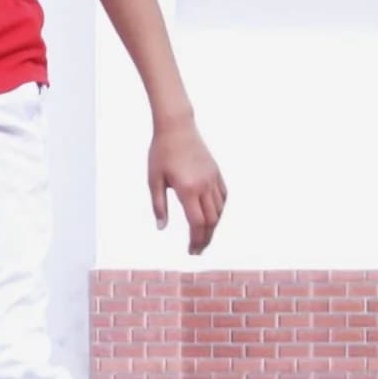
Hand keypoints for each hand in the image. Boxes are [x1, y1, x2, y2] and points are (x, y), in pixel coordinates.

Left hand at [149, 118, 225, 255]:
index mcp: (188, 189)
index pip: (197, 223)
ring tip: (203, 236)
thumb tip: (161, 227)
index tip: (191, 251)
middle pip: (211, 221)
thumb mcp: (154, 180)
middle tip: (197, 250)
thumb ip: (159, 205)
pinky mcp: (216, 172)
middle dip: (205, 238)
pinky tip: (212, 217)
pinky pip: (223, 197)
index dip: (196, 240)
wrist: (176, 127)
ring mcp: (212, 179)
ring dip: (213, 226)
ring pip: (219, 210)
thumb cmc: (161, 152)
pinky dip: (220, 210)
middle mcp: (204, 186)